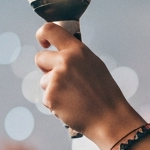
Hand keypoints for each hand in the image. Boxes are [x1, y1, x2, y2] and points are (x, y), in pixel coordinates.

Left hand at [33, 23, 143, 149]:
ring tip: (74, 98)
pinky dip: (56, 104)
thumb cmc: (105, 94)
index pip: (50, 30)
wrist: (109, 118)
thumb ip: (76, 57)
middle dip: (46, 69)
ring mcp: (56, 79)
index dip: (42, 34)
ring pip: (43, 82)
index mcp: (77, 51)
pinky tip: (71, 107)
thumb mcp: (94, 66)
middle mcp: (65, 62)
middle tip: (63, 80)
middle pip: (40, 58)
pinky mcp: (51, 97)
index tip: (44, 43)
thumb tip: (60, 55)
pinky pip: (46, 98)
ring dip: (53, 89)